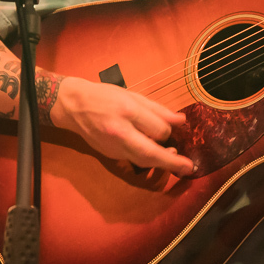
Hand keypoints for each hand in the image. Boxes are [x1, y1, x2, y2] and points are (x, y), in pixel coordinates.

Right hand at [51, 77, 193, 176]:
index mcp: (127, 111)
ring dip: (161, 164)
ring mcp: (113, 146)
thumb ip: (158, 110)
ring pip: (142, 160)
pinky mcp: (109, 155)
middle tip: (190, 167)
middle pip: (150, 153)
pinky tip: (154, 153)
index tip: (174, 126)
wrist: (73, 106)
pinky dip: (146, 158)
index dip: (169, 130)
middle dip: (171, 162)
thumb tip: (181, 120)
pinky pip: (132, 159)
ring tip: (177, 162)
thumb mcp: (133, 96)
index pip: (157, 129)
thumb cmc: (105, 97)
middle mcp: (120, 132)